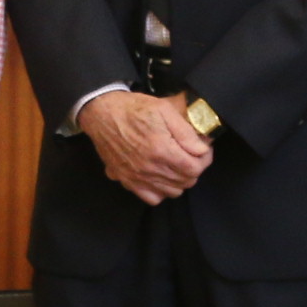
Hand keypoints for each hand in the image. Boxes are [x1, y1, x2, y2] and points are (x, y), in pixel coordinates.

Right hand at [81, 90, 210, 202]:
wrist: (101, 114)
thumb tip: (201, 150)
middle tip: (191, 154)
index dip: (204, 160)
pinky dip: (161, 191)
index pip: (194, 168)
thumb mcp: (164, 109)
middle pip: (185, 181)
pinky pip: (152, 198)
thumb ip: (185, 132)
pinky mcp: (127, 181)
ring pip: (172, 192)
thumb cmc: (133, 109)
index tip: (203, 150)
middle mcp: (149, 168)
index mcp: (161, 150)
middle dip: (194, 168)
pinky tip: (161, 176)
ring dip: (180, 180)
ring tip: (177, 164)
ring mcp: (137, 177)